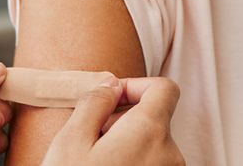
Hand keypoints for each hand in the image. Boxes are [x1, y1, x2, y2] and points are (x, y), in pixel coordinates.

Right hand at [41, 76, 183, 165]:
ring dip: (126, 143)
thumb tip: (110, 85)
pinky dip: (131, 160)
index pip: (165, 87)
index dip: (136, 85)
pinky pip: (151, 162)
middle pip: (155, 117)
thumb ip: (94, 103)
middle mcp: (170, 154)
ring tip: (95, 158)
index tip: (110, 99)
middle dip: (123, 119)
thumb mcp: (71, 141)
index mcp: (150, 132)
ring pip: (151, 144)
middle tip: (90, 137)